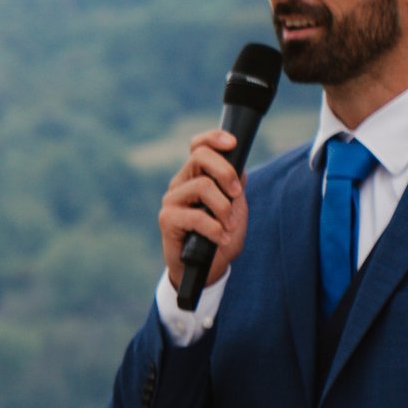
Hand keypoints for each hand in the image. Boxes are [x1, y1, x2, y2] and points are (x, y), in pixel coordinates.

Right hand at [159, 128, 246, 299]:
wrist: (207, 270)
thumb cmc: (220, 238)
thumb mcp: (235, 209)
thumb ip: (236, 187)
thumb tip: (240, 166)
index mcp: (196, 176)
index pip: (198, 146)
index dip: (213, 138)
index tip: (232, 143)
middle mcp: (181, 184)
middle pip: (200, 156)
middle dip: (226, 172)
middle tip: (236, 194)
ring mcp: (172, 200)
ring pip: (202, 186)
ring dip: (224, 208)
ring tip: (229, 226)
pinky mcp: (167, 220)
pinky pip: (196, 215)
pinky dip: (215, 228)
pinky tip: (220, 239)